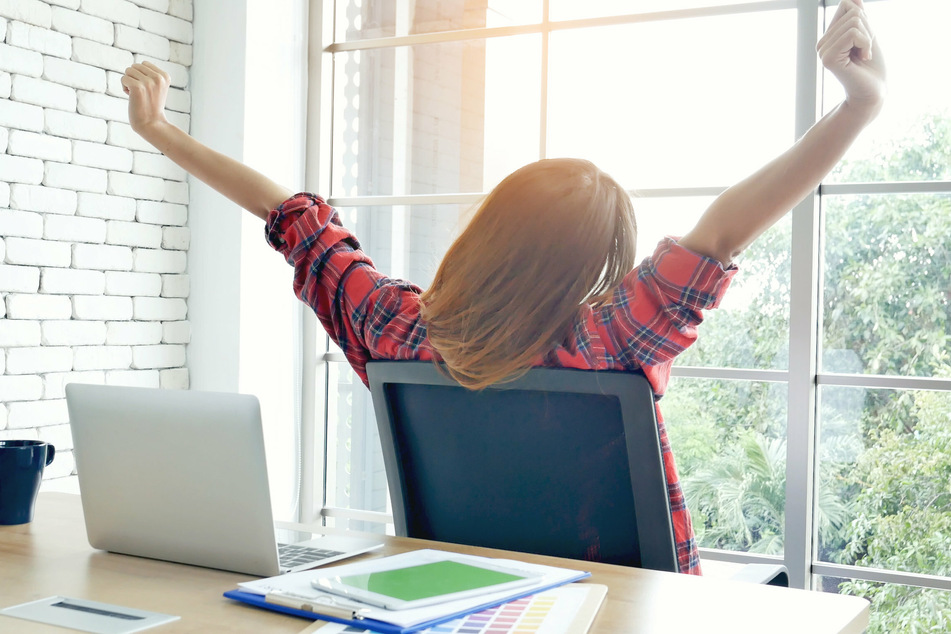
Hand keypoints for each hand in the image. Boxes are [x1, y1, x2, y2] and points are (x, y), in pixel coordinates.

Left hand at [121, 61, 170, 136]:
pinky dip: (124, 88)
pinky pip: (123, 78)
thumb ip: (150, 75)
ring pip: (128, 71)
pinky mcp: (138, 87)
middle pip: (135, 66)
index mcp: (165, 76)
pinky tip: (131, 97)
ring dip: (129, 82)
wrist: (152, 124)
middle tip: (141, 93)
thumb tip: (134, 66)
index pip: (144, 64)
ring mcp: (148, 82)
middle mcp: (158, 78)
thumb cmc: (152, 106)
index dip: (141, 76)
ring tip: (137, 95)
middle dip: (134, 78)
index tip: (147, 89)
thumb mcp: (157, 87)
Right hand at [817, 0, 885, 118]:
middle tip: (866, 50)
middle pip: (852, 13)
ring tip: (864, 55)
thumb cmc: (872, 67)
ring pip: (854, 22)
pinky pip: (853, 34)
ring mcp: (823, 51)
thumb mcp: (867, 34)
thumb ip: (859, 16)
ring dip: (868, 38)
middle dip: (868, 29)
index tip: (865, 41)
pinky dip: (866, 43)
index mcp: (829, 37)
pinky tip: (863, 58)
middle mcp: (822, 43)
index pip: (847, 5)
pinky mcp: (828, 58)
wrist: (874, 92)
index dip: (865, 19)